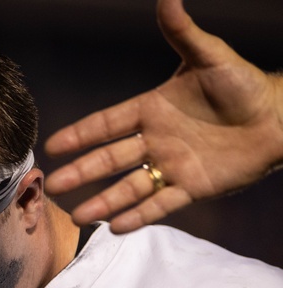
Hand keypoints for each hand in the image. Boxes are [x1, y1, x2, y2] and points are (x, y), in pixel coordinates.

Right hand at [43, 0, 282, 232]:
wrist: (279, 118)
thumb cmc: (246, 84)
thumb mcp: (211, 57)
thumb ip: (184, 33)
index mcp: (151, 110)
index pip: (107, 124)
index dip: (81, 134)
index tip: (54, 145)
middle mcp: (155, 141)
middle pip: (110, 159)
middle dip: (82, 173)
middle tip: (54, 185)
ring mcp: (170, 166)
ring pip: (129, 187)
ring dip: (104, 202)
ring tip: (79, 216)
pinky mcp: (191, 188)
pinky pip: (160, 205)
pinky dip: (139, 216)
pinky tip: (117, 227)